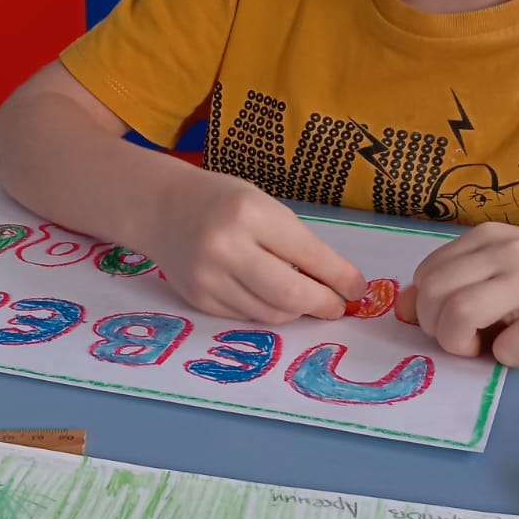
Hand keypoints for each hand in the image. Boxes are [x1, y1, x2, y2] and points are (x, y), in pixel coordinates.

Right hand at [144, 170, 367, 322]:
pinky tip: (269, 295)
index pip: (309, 256)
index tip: (357, 289)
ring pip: (271, 313)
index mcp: (249, 214)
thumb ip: (295, 243)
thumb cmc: (222, 201)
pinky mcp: (198, 300)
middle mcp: (226, 248)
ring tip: (304, 298)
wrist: (160, 208)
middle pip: (290, 294)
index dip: (340, 278)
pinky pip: (247, 317)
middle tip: (337, 306)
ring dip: (296, 310)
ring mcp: (208, 278)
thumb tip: (338, 285)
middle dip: (323, 304)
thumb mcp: (262, 205)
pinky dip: (267, 310)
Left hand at [399, 224, 518, 366]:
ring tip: (487, 347)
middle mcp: (506, 252)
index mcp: (488, 237)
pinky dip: (507, 360)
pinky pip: (507, 350)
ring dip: (462, 346)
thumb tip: (404, 310)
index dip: (430, 309)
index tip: (454, 322)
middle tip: (467, 341)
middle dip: (439, 330)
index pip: (427, 274)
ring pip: (459, 316)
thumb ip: (460, 281)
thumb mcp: (505, 267)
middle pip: (434, 294)